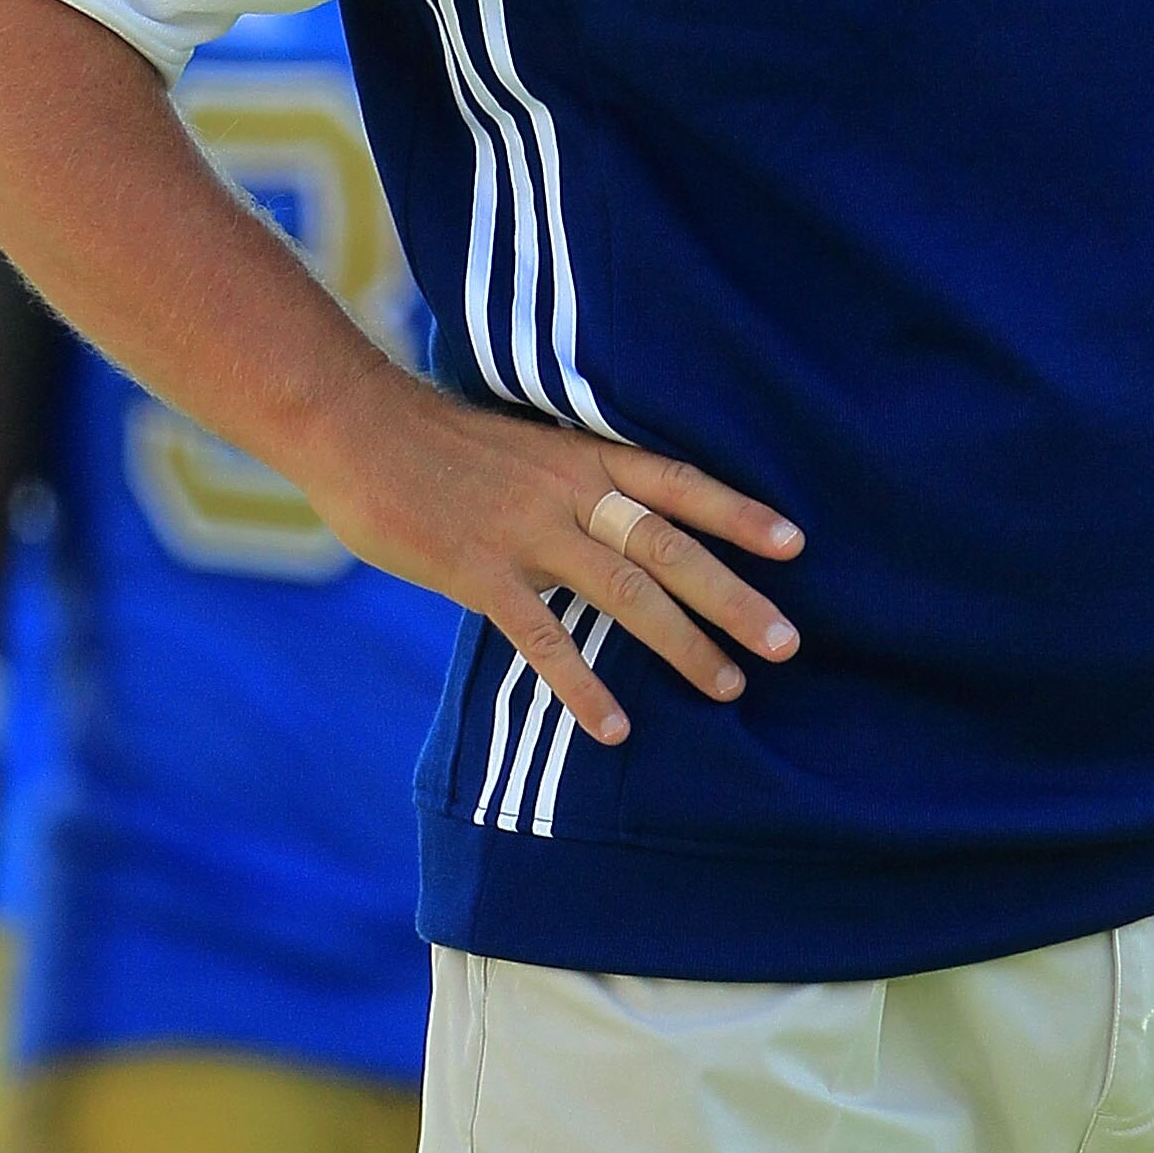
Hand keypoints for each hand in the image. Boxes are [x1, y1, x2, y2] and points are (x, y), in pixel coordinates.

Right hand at [308, 368, 803, 745]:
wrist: (357, 425)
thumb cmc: (441, 441)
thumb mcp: (527, 447)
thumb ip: (576, 484)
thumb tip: (621, 527)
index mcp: (583, 455)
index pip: (680, 482)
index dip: (740, 512)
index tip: (796, 544)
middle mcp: (568, 490)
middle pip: (671, 545)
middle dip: (734, 596)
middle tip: (787, 642)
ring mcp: (525, 531)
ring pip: (625, 591)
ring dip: (682, 642)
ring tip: (728, 686)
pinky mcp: (477, 573)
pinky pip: (543, 637)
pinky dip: (582, 685)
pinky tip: (616, 727)